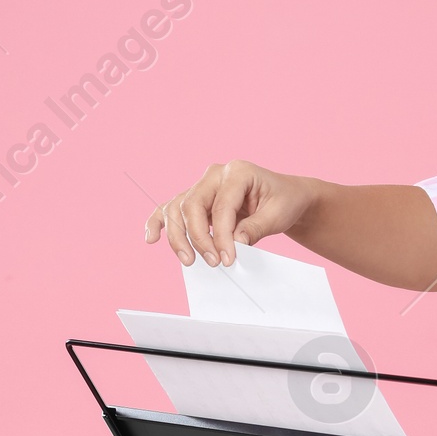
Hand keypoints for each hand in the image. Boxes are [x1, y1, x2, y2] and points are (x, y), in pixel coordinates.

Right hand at [145, 160, 320, 266]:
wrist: (285, 197)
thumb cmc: (283, 201)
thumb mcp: (278, 215)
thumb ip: (255, 228)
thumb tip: (234, 245)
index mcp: (237, 172)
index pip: (221, 206)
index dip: (222, 236)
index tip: (227, 259)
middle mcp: (215, 175)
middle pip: (192, 205)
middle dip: (199, 238)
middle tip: (212, 263)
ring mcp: (202, 186)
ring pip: (178, 208)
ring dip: (178, 236)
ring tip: (189, 261)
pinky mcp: (197, 200)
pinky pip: (171, 209)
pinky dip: (159, 222)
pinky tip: (151, 238)